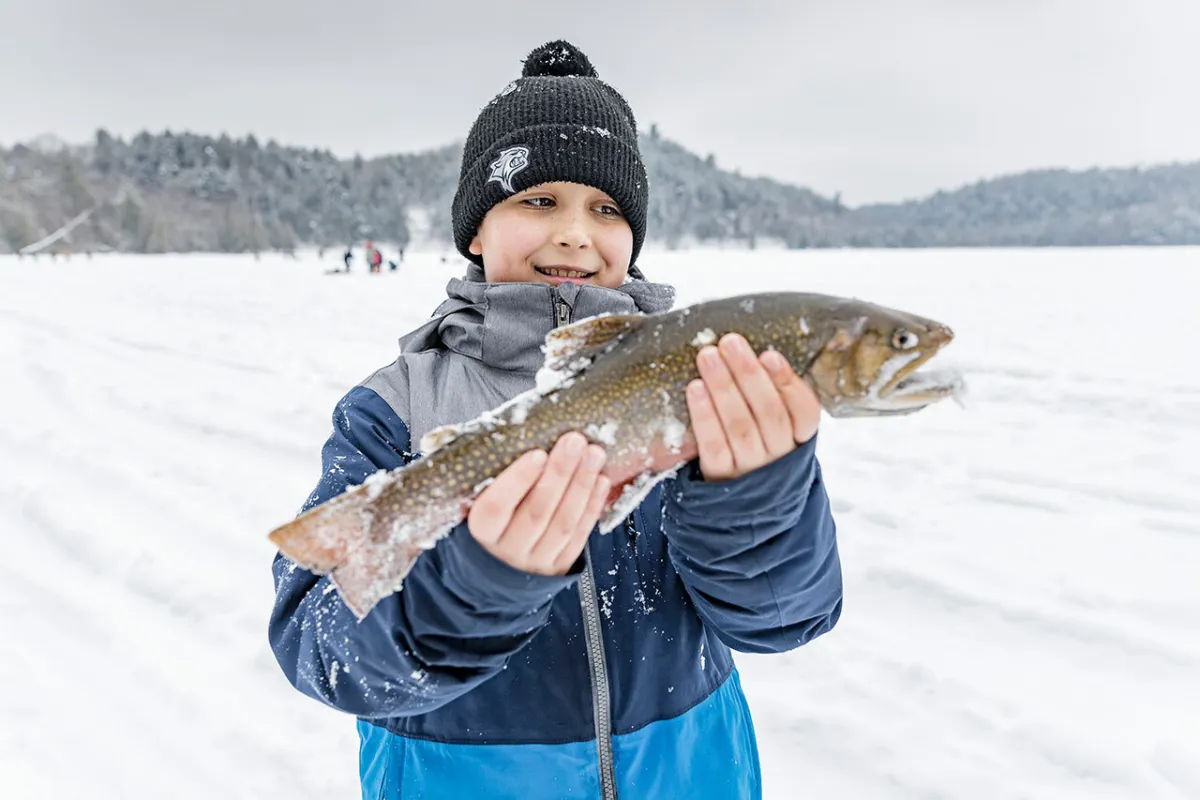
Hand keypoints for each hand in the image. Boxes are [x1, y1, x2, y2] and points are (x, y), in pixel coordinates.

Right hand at [467, 432, 609, 575]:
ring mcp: (535, 560)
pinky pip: (579, 536)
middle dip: (560, 473)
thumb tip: (527, 435)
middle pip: (536, 512)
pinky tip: (601, 480)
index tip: (537, 454)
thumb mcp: (482, 498)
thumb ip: (498, 475)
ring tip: (594, 454)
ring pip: (562, 523)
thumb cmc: (495, 517)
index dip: (517, 480)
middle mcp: (507, 549)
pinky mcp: (559, 566)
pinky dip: (592, 506)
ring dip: (582, 485)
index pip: (496, 507)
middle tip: (575, 441)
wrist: (501, 563)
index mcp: (481, 530)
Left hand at [686, 333, 820, 481]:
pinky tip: (695, 388)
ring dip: (723, 387)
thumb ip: (772, 395)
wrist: (740, 499)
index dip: (788, 383)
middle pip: (768, 413)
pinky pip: (713, 444)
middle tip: (730, 343)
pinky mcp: (721, 476)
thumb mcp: (776, 428)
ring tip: (708, 356)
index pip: (805, 412)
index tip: (769, 355)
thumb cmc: (758, 445)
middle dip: (747, 374)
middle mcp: (779, 455)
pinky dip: (704, 415)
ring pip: (739, 425)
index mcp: (799, 439)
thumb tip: (748, 352)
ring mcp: (750, 468)